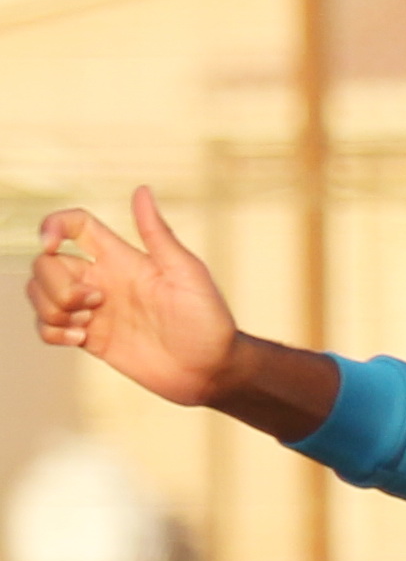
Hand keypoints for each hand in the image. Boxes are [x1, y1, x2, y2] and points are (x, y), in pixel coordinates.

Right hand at [30, 189, 241, 405]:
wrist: (211, 370)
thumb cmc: (207, 319)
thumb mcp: (186, 273)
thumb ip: (158, 234)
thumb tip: (142, 189)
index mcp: (121, 258)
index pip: (74, 225)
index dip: (52, 226)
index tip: (52, 245)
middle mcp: (102, 279)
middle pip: (45, 263)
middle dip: (55, 283)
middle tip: (95, 303)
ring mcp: (93, 309)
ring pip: (39, 293)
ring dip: (50, 307)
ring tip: (86, 324)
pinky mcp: (90, 338)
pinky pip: (46, 327)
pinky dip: (52, 331)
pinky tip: (81, 340)